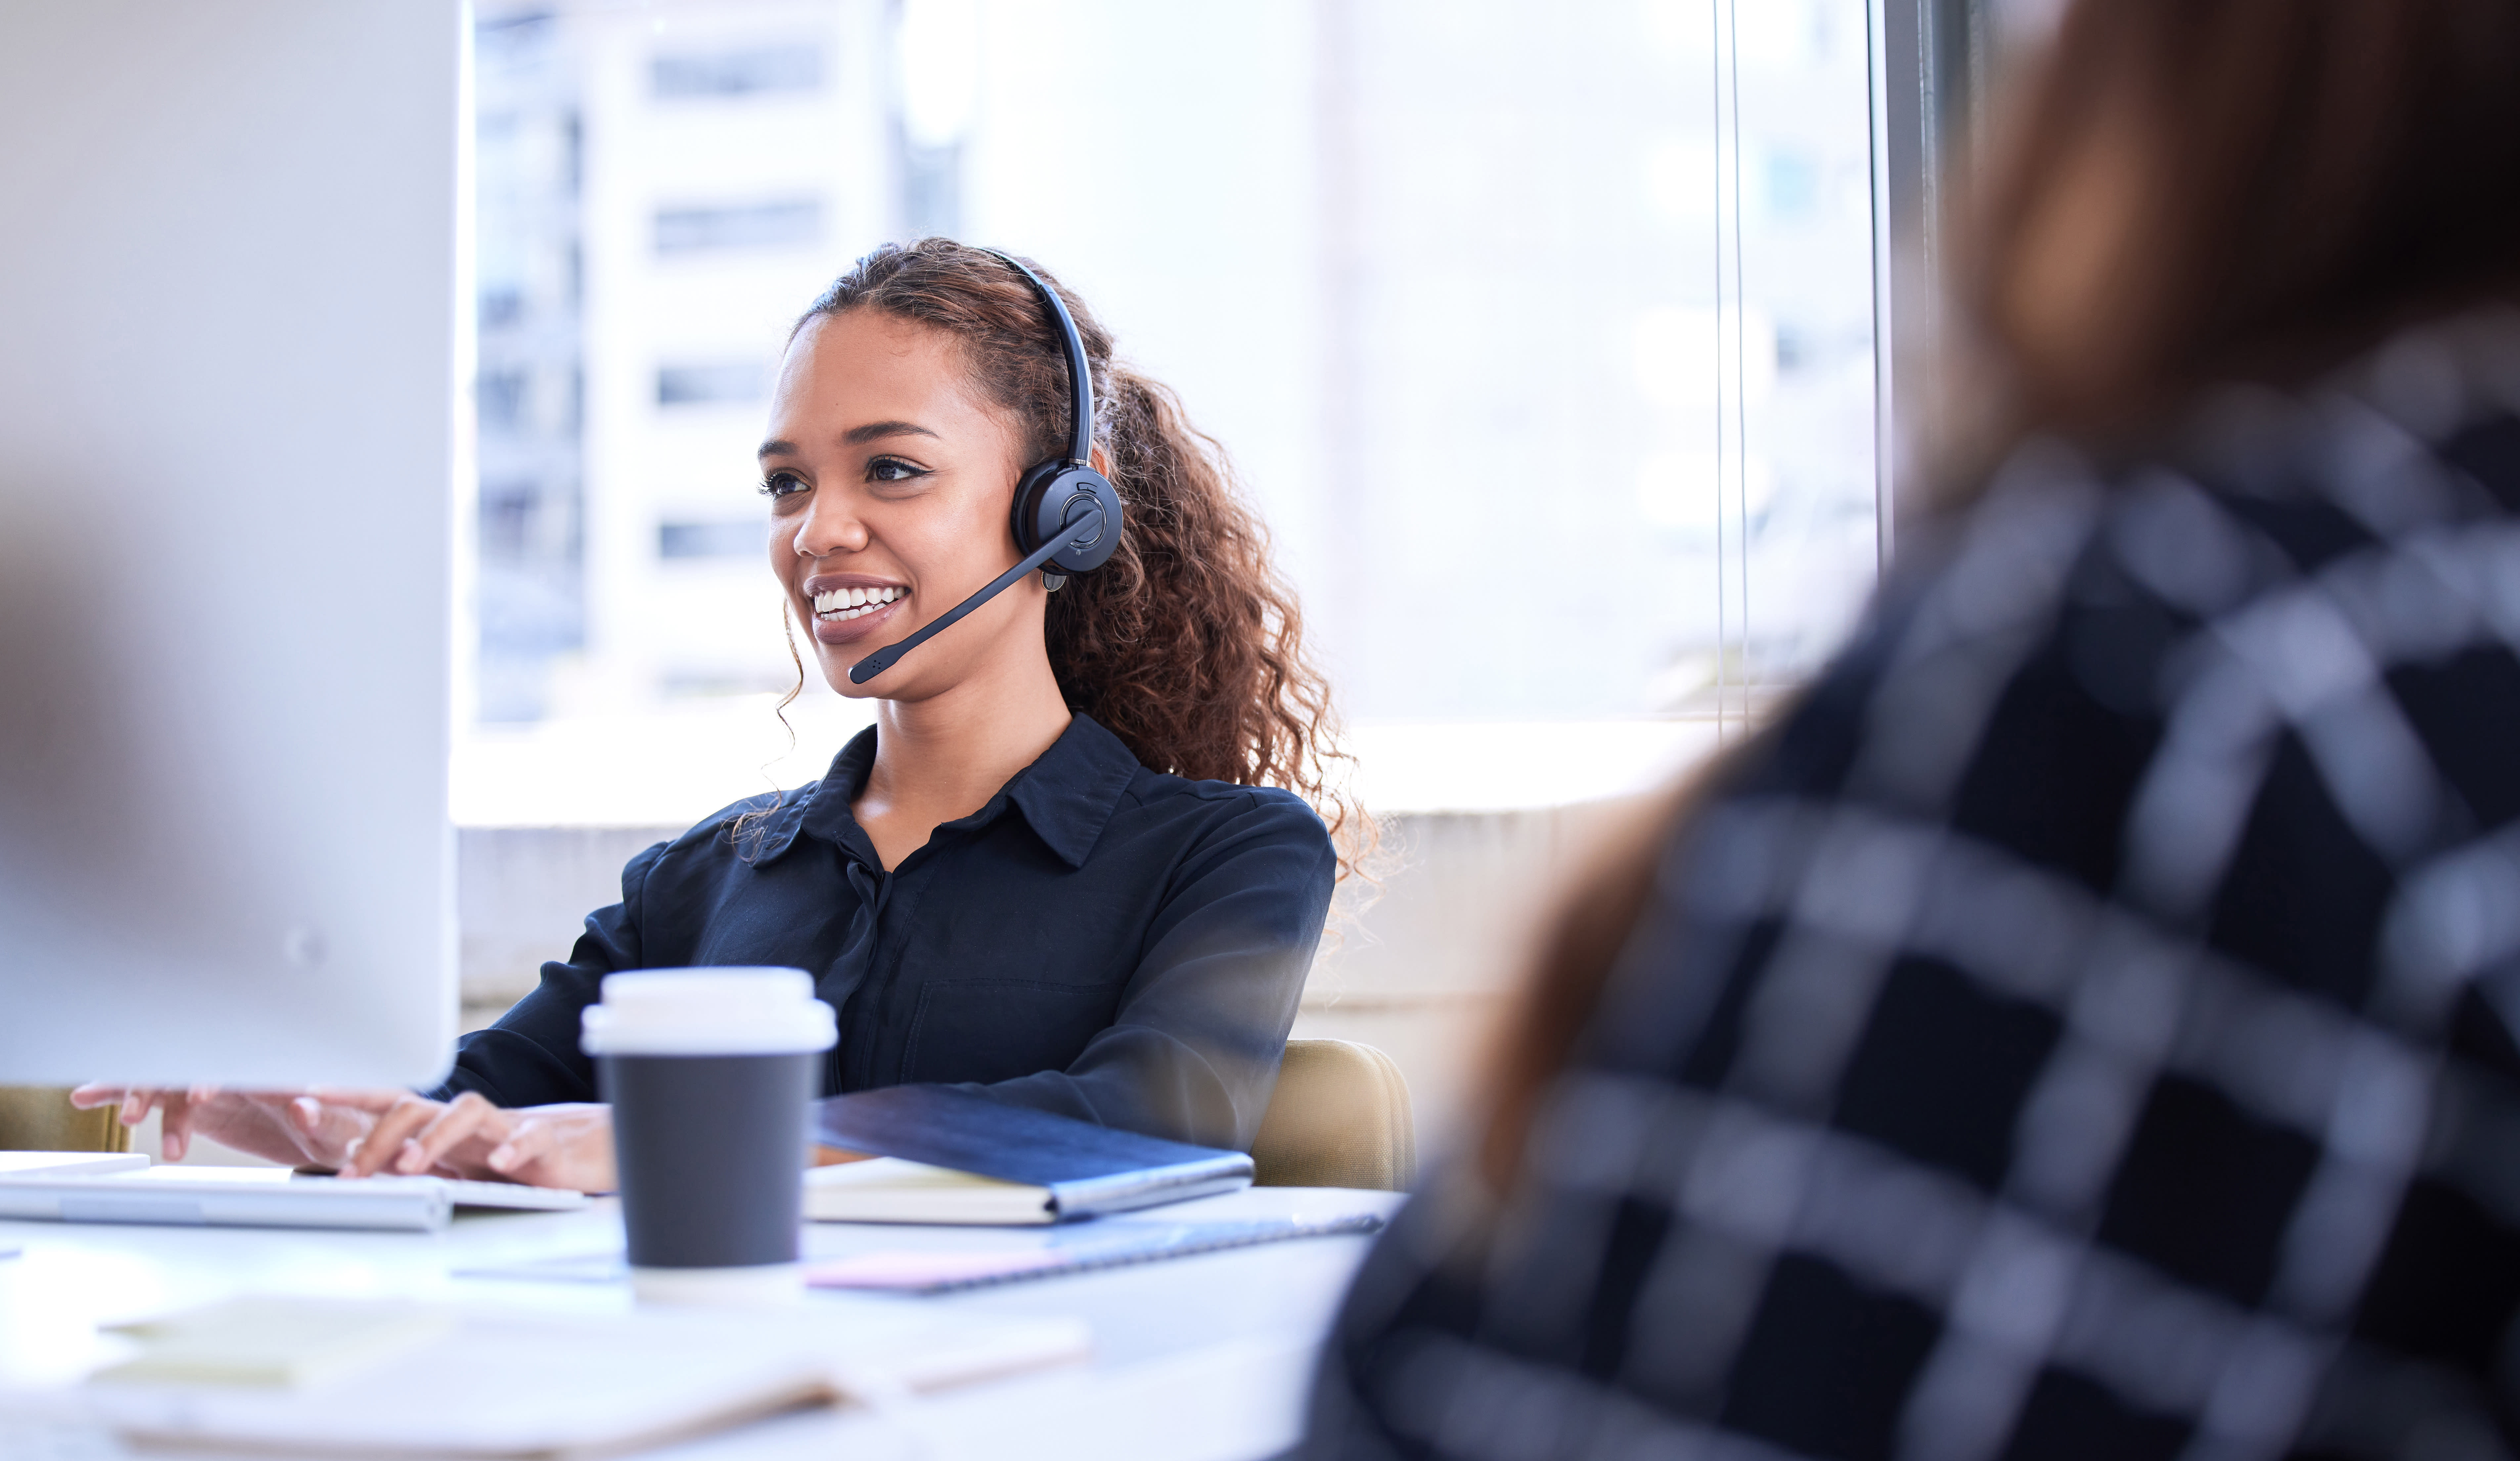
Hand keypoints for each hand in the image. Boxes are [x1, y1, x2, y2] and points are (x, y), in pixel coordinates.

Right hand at [69, 1084, 380, 1167]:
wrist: (333, 1136)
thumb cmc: (342, 1123)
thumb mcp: (339, 1123)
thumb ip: (320, 1114)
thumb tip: (305, 1109)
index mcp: (271, 1068)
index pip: (235, 1063)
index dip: (214, 1077)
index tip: (200, 1097)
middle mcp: (236, 1068)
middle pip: (190, 1065)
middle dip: (166, 1084)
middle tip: (146, 1111)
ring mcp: (210, 1082)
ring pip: (164, 1078)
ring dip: (137, 1092)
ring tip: (126, 1117)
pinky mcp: (192, 1103)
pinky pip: (151, 1095)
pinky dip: (117, 1092)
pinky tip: (86, 1097)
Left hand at [327, 1092, 615, 1191]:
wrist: (578, 1153)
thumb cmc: (507, 1160)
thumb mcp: (452, 1165)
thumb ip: (409, 1160)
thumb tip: (353, 1160)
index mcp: (440, 1126)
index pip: (389, 1101)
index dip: (350, 1092)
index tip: (308, 1093)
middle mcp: (465, 1121)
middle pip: (417, 1107)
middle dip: (380, 1135)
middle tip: (354, 1171)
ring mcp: (502, 1128)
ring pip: (465, 1112)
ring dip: (432, 1138)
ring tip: (410, 1168)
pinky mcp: (542, 1143)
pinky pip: (527, 1137)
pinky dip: (512, 1148)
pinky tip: (500, 1165)